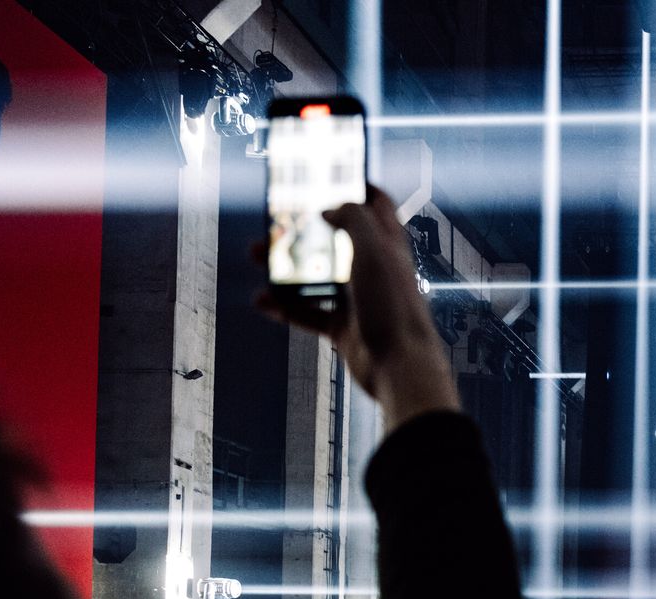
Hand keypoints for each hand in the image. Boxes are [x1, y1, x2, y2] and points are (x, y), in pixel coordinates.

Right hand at [254, 187, 456, 427]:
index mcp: (388, 246)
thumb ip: (353, 219)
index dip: (357, 187)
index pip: (377, 205)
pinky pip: (308, 313)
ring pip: (316, 276)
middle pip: (335, 239)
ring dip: (285, 266)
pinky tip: (262, 300)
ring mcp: (358, 300)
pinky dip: (285, 307)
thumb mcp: (373, 250)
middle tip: (274, 218)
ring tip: (255, 256)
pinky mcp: (344, 328)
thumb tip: (329, 209)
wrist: (400, 368)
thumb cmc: (393, 306)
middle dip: (303, 228)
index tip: (331, 174)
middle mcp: (373, 270)